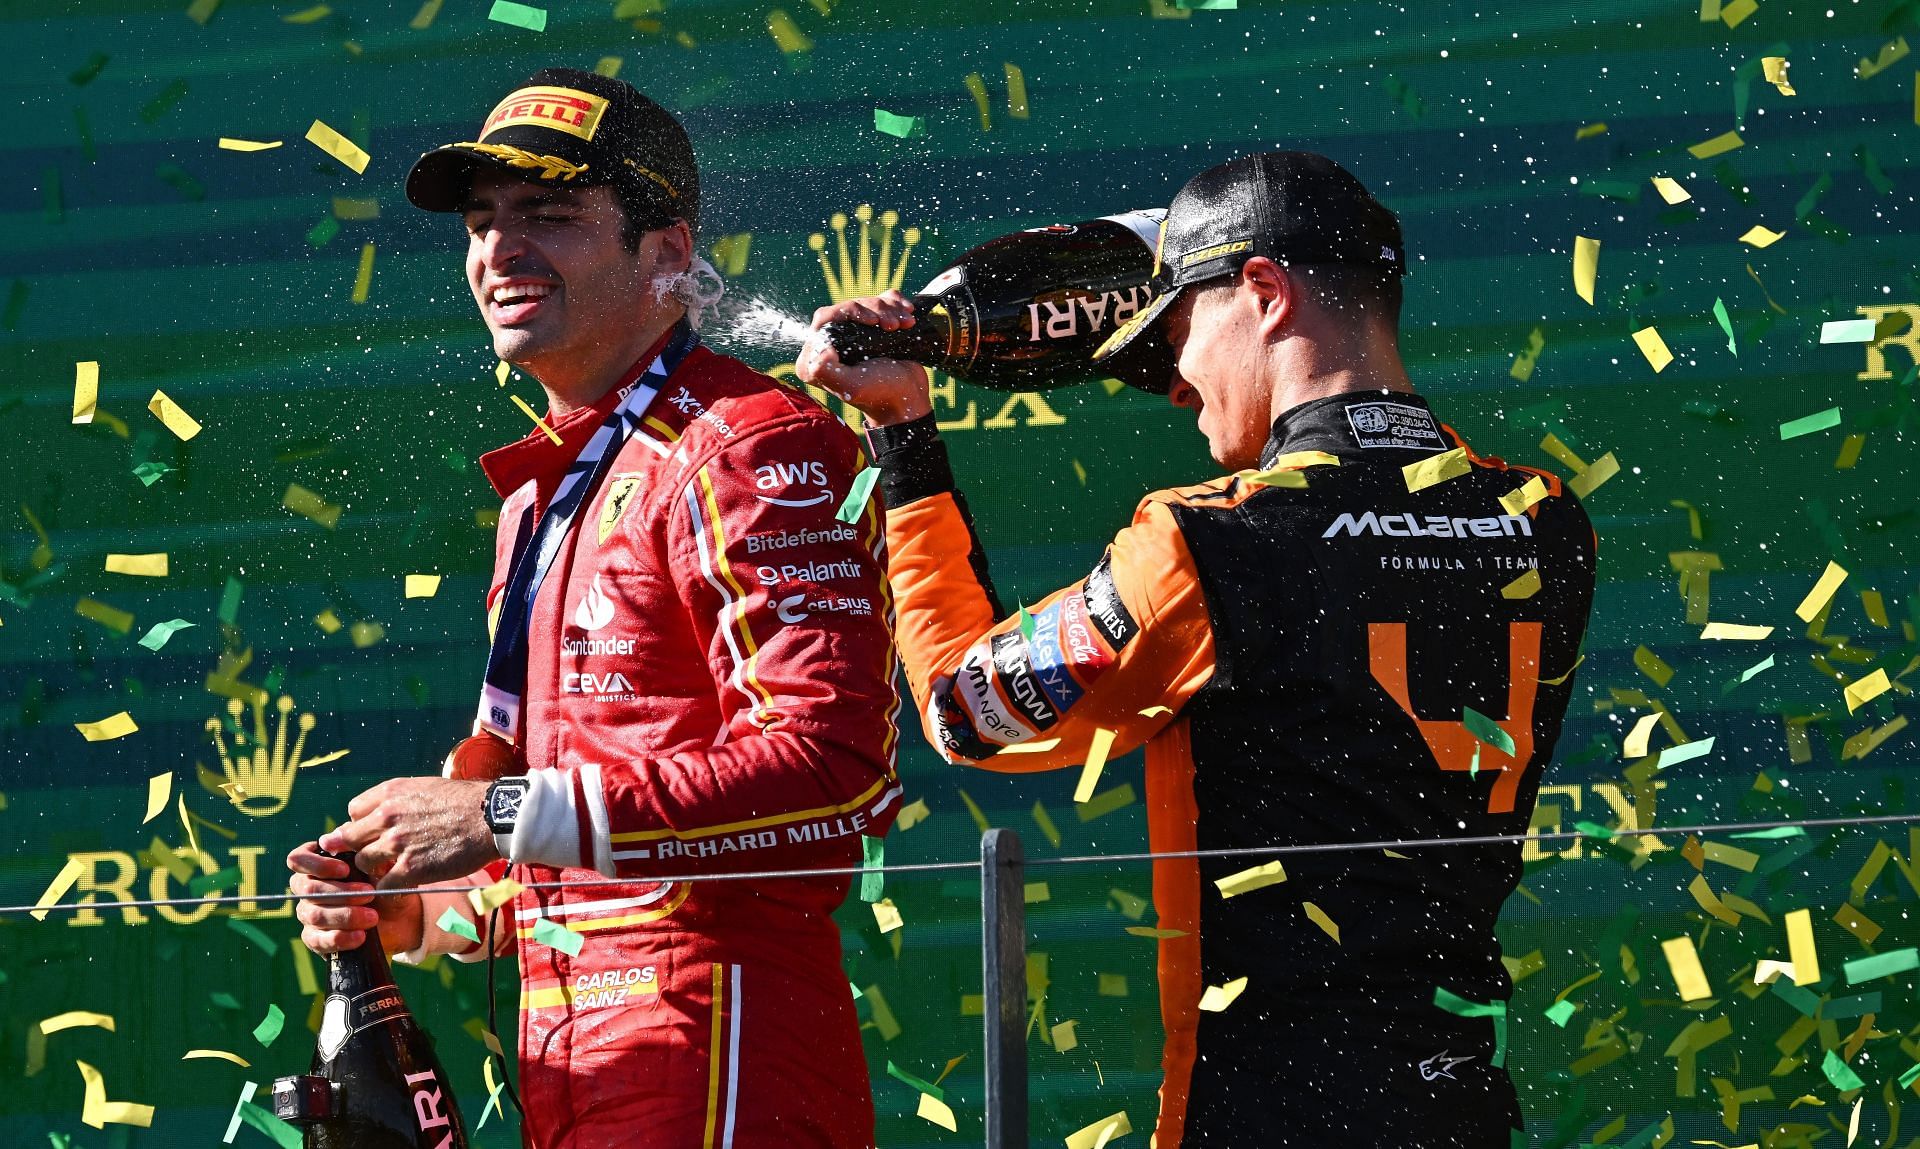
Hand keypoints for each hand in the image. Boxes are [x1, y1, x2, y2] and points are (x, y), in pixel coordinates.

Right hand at [288, 841, 422, 954]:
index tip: (345, 869)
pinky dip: (339, 938)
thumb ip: (366, 848)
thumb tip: (350, 836)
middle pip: (308, 889)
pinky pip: (316, 940)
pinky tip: (360, 936)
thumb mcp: (381, 863)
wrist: (400, 914)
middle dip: (341, 892)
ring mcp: (309, 914)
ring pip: (314, 915)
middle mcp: (308, 888)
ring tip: (373, 916)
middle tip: (370, 894)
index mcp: (318, 864)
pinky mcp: (316, 938)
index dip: (316, 864)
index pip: (297, 859)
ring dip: (345, 915)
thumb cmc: (385, 881)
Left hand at [317, 777, 497, 888]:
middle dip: (359, 848)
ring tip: (389, 872)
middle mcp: (387, 816)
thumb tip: (386, 810)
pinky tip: (399, 889)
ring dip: (373, 870)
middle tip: (372, 856)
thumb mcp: (426, 787)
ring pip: (362, 863)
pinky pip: (382, 886)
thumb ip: (400, 799)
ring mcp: (396, 844)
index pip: (353, 811)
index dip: (361, 824)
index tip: (372, 833)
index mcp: (390, 793)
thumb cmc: (466, 801)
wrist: (492, 817)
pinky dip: (387, 890)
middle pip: (349, 838)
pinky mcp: (410, 869)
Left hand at [798, 290, 935, 426]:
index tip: (873, 322)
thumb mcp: (851, 386)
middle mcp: (830, 345)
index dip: (849, 311)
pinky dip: (897, 304)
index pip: (825, 316)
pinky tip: (907, 317)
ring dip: (889, 309)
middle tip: (892, 326)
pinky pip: (882, 301)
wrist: (910, 396)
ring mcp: (852, 336)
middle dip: (874, 309)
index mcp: (816, 358)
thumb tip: (821, 348)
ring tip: (905, 325)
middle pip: (847, 306)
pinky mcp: (872, 330)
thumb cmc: (882, 393)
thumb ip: (826, 371)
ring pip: (867, 303)